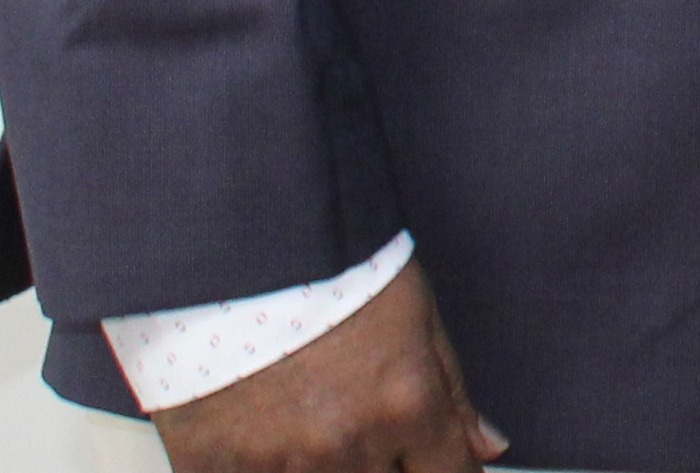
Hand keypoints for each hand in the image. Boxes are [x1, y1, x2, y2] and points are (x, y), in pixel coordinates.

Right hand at [152, 262, 500, 472]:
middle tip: (366, 422)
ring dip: (327, 467)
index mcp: (404, 404)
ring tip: (314, 415)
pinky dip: (266, 468)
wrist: (238, 248)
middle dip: (387, 465)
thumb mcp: (416, 311)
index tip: (439, 462)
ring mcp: (276, 465)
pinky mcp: (213, 467)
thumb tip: (486, 448)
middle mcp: (345, 445)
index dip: (449, 470)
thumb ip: (452, 393)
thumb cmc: (332, 265)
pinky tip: (266, 433)